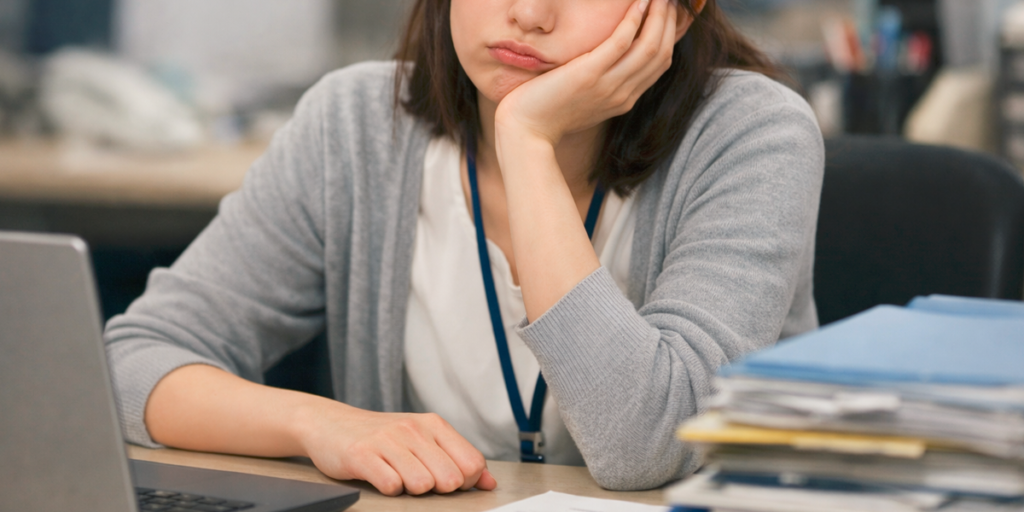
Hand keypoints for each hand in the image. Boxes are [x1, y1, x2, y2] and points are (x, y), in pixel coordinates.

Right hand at [298, 403, 495, 495]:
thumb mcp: (422, 440)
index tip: (446, 481)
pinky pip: (391, 486)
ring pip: (423, 484)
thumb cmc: (381, 436)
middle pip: (450, 478)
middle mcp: (413, 429)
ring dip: (412, 490)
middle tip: (418, 480)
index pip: (472, 462)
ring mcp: (387, 441)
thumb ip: (457, 458)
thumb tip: (489, 482)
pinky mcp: (362, 455)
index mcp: (433, 424)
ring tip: (398, 478)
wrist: (330, 423)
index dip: (464, 482)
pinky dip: (389, 490)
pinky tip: (380, 478)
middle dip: (439, 489)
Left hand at [494, 0, 678, 145]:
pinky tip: (638, 2)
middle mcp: (623, 94)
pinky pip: (621, 43)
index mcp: (624, 99)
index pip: (659, 64)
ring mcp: (608, 85)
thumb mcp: (584, 99)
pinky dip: (634, 21)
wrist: (525, 131)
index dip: (669, 35)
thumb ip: (601, 82)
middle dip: (669, 21)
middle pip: (660, 53)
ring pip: (649, 47)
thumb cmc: (547, 112)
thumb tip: (605, 61)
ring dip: (658, 16)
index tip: (668, 13)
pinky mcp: (589, 75)